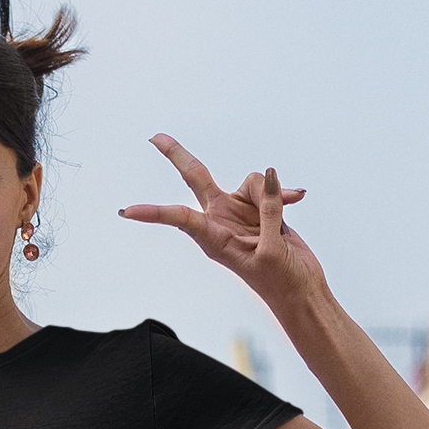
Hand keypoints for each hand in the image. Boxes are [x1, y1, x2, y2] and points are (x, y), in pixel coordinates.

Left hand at [119, 142, 325, 318]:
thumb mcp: (271, 250)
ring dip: (272, 194)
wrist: (301, 290)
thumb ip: (269, 211)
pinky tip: (298, 198)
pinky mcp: (262, 208)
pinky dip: (285, 193)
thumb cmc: (281, 282)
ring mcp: (241, 212)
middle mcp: (223, 221)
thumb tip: (268, 176)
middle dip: (178, 156)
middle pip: (196, 178)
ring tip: (285, 218)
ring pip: (252, 181)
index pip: (180, 219)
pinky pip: (271, 187)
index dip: (154, 213)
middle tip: (155, 138)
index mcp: (214, 239)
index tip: (127, 212)